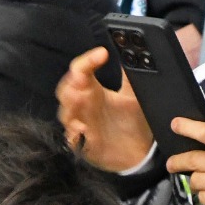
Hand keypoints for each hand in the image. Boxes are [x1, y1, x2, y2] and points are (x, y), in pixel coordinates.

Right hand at [56, 45, 155, 171]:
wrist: (139, 152)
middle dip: (72, 82)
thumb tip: (133, 52)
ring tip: (81, 97)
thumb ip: (130, 76)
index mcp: (93, 90)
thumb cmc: (132, 122)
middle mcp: (84, 106)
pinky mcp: (83, 145)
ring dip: (71, 104)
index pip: (81, 70)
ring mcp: (81, 125)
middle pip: (66, 89)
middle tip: (82, 77)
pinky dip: (75, 133)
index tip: (102, 54)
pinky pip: (72, 139)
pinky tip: (82, 128)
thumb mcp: (133, 96)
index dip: (88, 60)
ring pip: (65, 112)